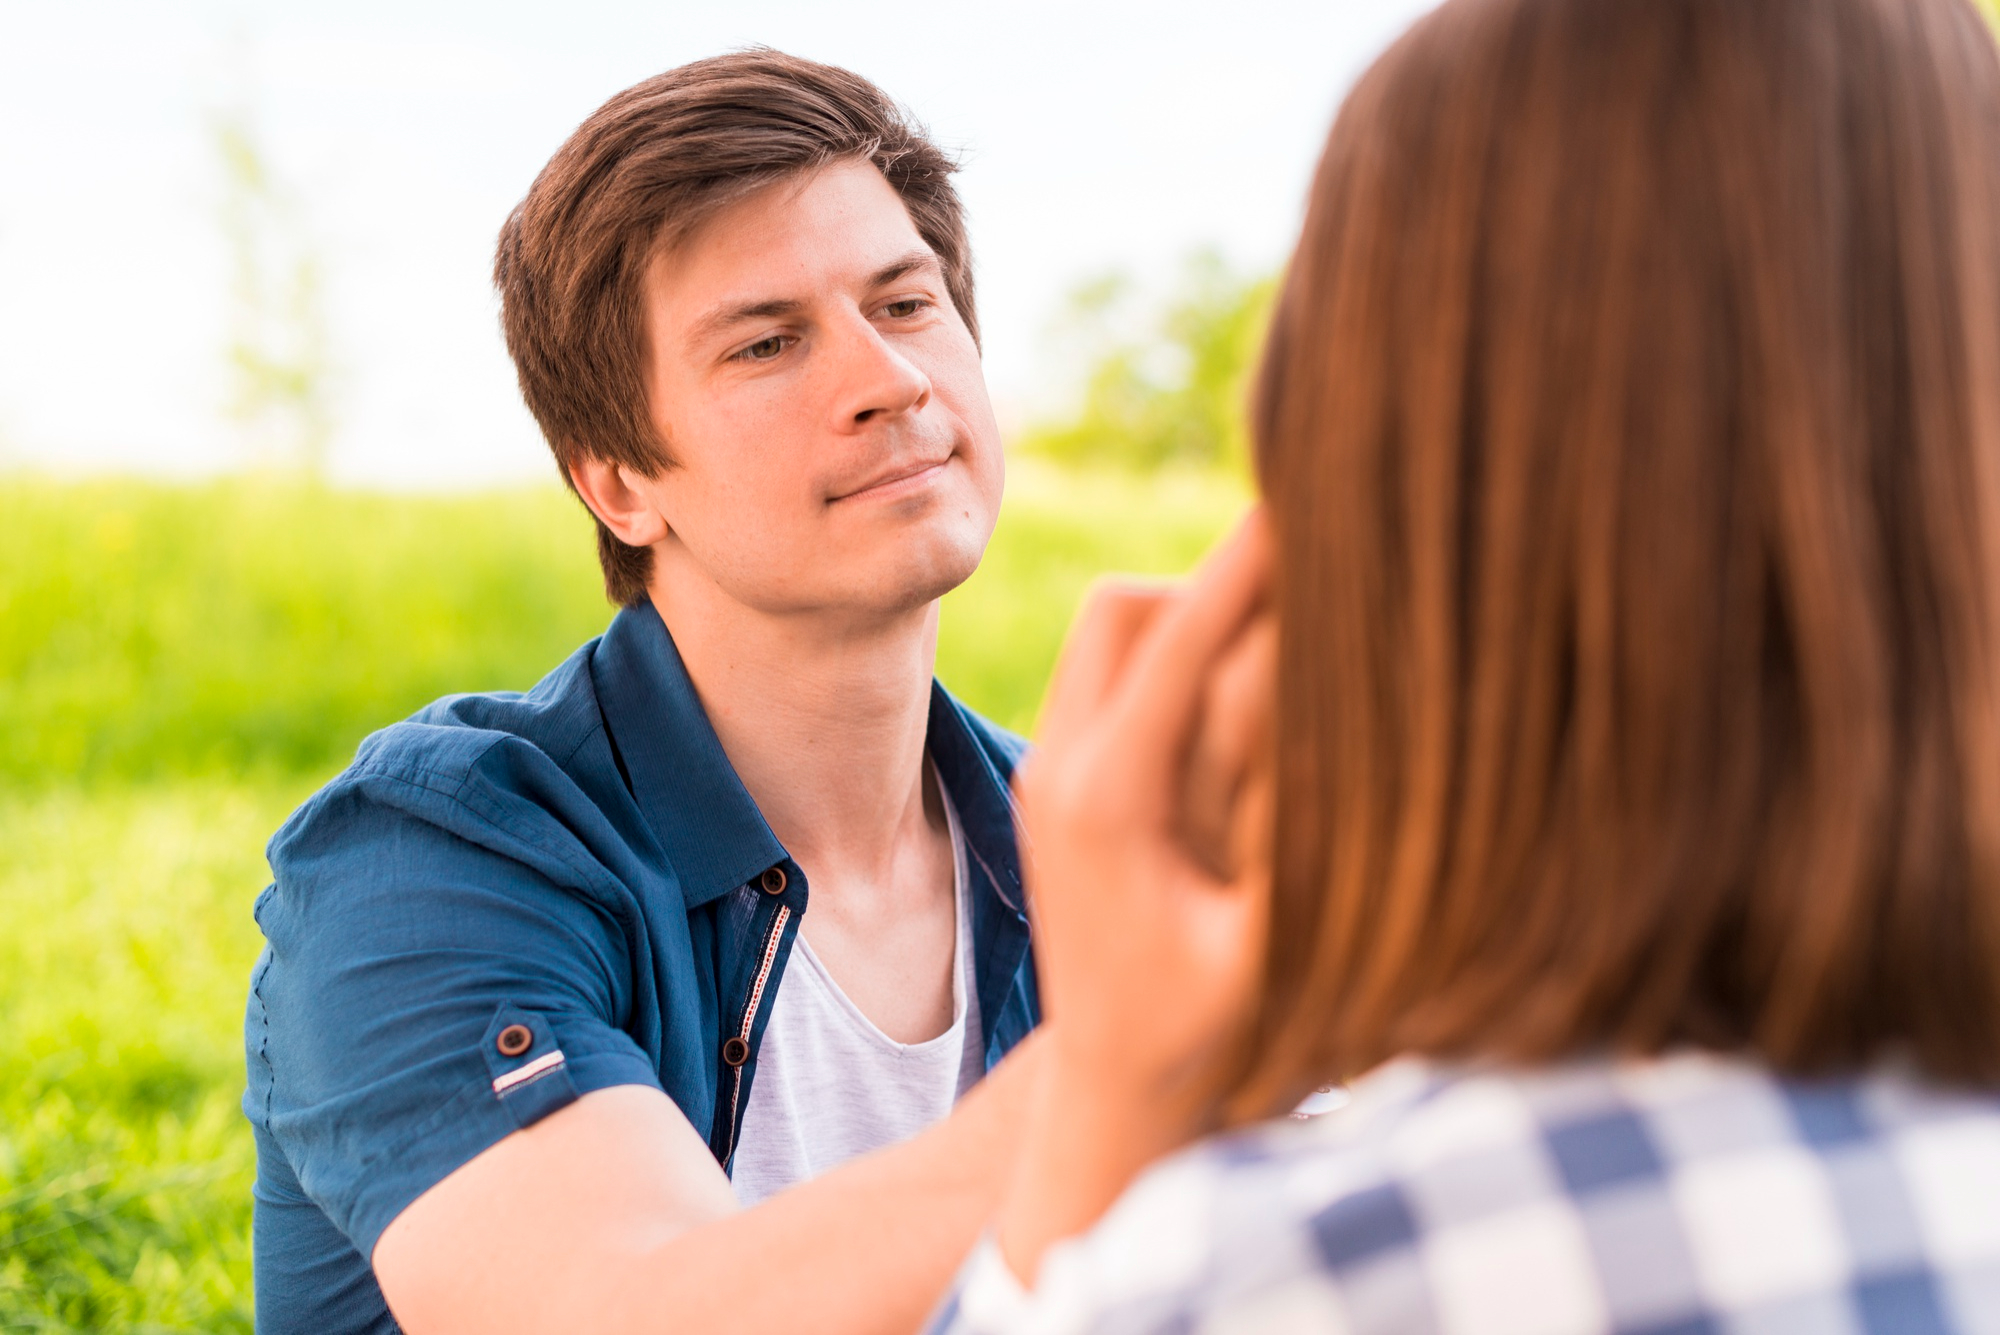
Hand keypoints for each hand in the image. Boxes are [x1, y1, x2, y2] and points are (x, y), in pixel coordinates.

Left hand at [998, 511, 1274, 1279]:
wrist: (1114, 1102)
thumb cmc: (1206, 1042)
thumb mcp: (1273, 947)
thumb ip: (1308, 832)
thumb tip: (1359, 719)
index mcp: (1108, 801)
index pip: (1183, 640)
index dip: (1247, 563)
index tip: (1303, 491)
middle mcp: (1061, 771)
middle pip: (1127, 611)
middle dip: (1216, 579)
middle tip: (1307, 562)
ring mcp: (1049, 776)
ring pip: (1109, 635)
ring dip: (1190, 615)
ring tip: (1281, 629)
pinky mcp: (1056, 787)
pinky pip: (1106, 678)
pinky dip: (1169, 656)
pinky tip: (1239, 686)